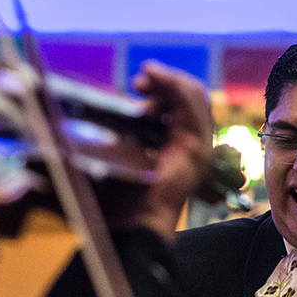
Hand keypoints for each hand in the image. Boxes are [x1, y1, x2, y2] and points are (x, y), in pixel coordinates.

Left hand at [100, 62, 212, 239]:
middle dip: (164, 81)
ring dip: (168, 79)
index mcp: (177, 145)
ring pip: (194, 94)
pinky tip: (155, 77)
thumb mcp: (117, 154)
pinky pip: (192, 103)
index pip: (181, 104)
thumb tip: (98, 119)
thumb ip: (117, 135)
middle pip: (189, 96)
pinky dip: (173, 83)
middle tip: (140, 83)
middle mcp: (192, 143)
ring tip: (144, 79)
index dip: (162, 88)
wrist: (135, 219)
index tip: (138, 86)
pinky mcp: (197, 144)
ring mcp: (199, 144)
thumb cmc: (122, 196)